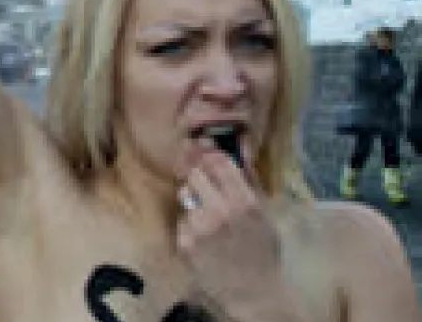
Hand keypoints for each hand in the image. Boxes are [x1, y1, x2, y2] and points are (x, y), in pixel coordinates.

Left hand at [177, 152, 289, 319]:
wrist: (253, 293)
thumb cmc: (262, 254)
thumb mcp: (265, 216)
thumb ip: (252, 184)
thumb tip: (241, 152)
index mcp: (246, 202)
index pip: (220, 163)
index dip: (211, 160)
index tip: (209, 163)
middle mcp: (221, 210)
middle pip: (195, 175)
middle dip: (198, 181)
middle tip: (205, 193)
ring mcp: (200, 226)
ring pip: (185, 196)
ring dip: (192, 203)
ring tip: (206, 221)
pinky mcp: (185, 242)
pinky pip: (180, 221)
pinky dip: (187, 227)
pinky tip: (201, 240)